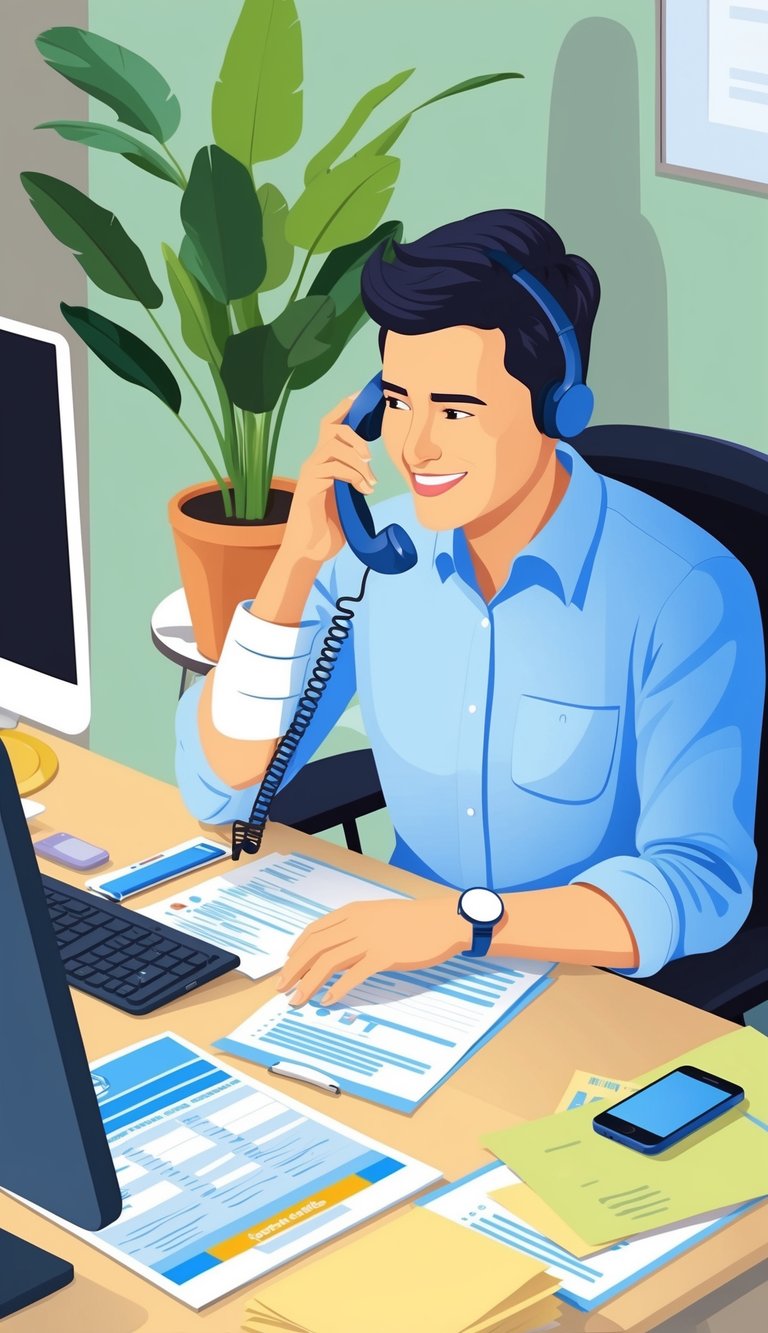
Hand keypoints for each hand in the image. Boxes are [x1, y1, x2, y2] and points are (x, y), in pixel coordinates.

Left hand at [275, 898, 472, 1006]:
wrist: (443, 920)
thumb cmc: (414, 919)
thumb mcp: (379, 914)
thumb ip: (356, 925)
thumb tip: (336, 945)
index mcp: (353, 911)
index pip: (314, 931)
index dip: (297, 950)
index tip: (287, 966)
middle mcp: (356, 923)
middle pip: (314, 947)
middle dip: (294, 969)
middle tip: (282, 988)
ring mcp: (370, 939)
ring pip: (328, 963)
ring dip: (308, 983)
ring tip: (298, 1000)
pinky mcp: (385, 956)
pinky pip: (354, 975)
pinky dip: (337, 989)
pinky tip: (328, 1000)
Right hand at [280, 391, 377, 565]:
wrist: (309, 552)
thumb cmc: (329, 529)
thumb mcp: (348, 501)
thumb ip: (356, 483)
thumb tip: (375, 476)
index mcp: (324, 462)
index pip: (330, 425)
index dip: (344, 408)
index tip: (361, 396)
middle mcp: (313, 463)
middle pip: (331, 428)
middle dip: (355, 435)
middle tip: (370, 457)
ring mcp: (309, 473)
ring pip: (332, 446)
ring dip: (357, 459)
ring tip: (370, 481)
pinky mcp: (308, 486)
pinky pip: (332, 468)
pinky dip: (353, 476)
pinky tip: (363, 491)